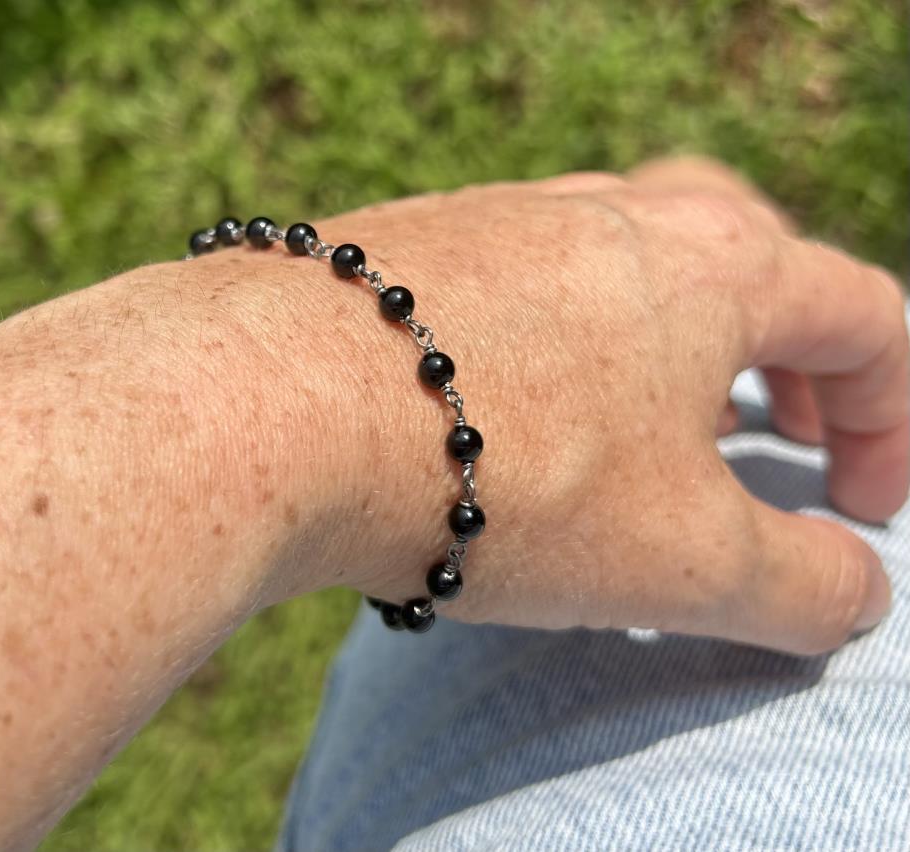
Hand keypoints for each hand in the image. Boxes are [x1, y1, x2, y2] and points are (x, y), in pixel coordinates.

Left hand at [231, 157, 907, 654]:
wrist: (272, 403)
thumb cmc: (500, 472)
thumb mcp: (682, 560)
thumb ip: (800, 586)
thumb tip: (855, 590)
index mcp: (712, 265)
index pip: (862, 317)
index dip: (889, 419)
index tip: (860, 508)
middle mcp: (612, 215)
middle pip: (751, 257)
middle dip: (793, 352)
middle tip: (782, 430)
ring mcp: (504, 219)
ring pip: (627, 262)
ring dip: (669, 342)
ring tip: (652, 424)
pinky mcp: (414, 248)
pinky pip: (517, 285)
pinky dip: (556, 344)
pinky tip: (514, 408)